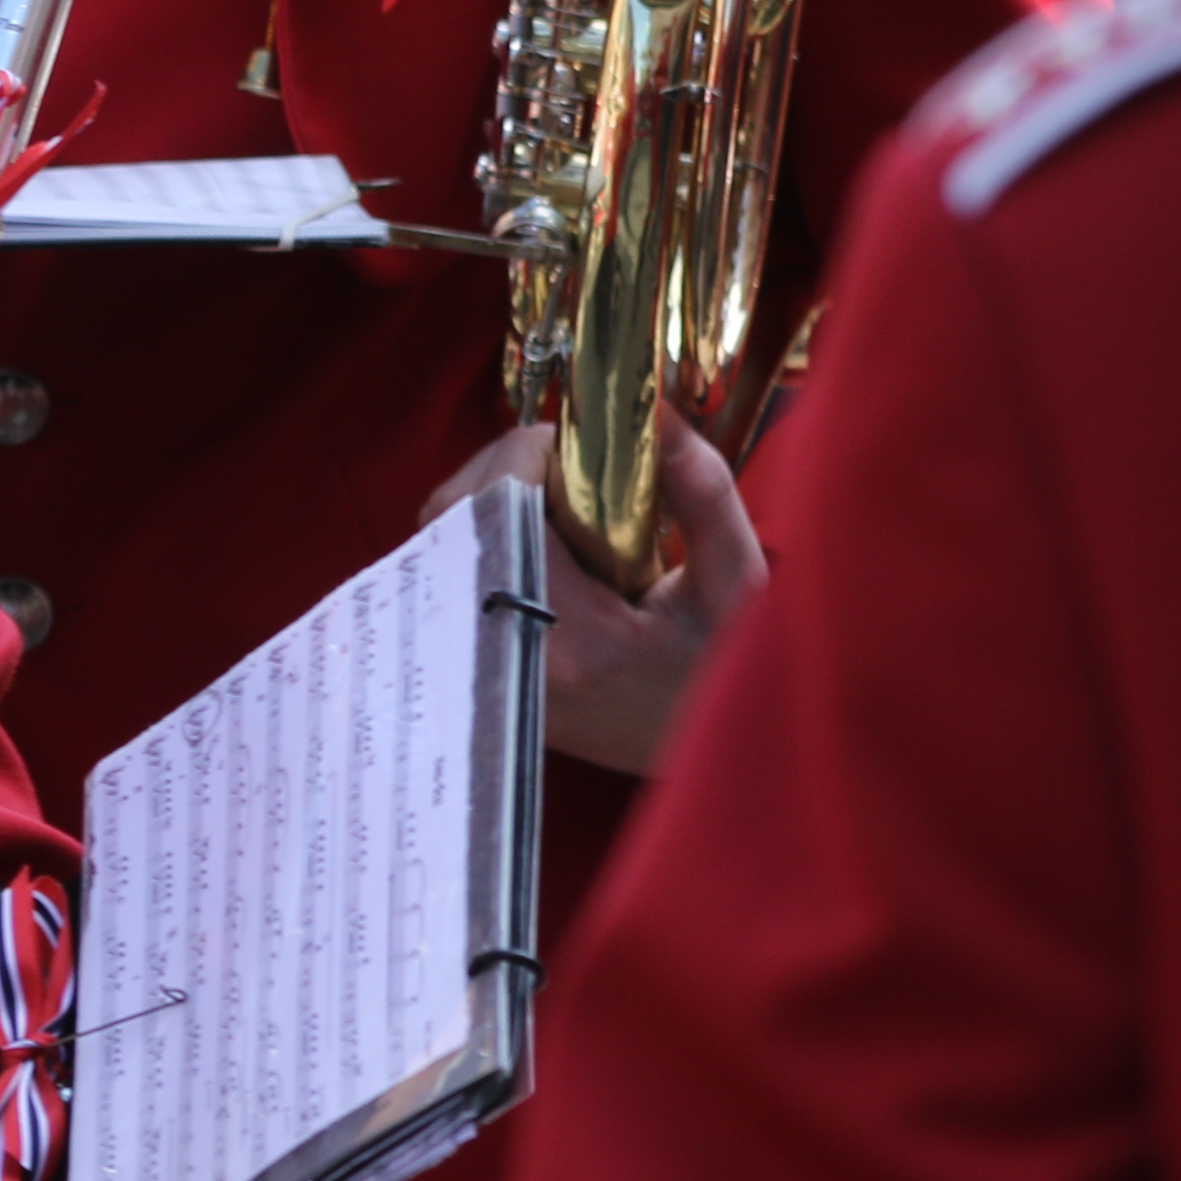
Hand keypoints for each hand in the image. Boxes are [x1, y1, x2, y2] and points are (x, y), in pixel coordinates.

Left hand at [425, 411, 769, 777]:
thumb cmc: (727, 678)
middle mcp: (508, 653)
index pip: (501, 510)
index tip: (577, 440)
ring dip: (490, 496)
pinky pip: (449, 569)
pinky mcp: (475, 664)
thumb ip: (705, 496)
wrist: (709, 768)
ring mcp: (482, 663)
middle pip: (455, 517)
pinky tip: (539, 535)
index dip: (526, 454)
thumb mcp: (738, 587)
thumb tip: (655, 411)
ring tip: (557, 496)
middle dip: (503, 466)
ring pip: (441, 539)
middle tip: (567, 460)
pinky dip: (483, 531)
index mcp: (571, 639)